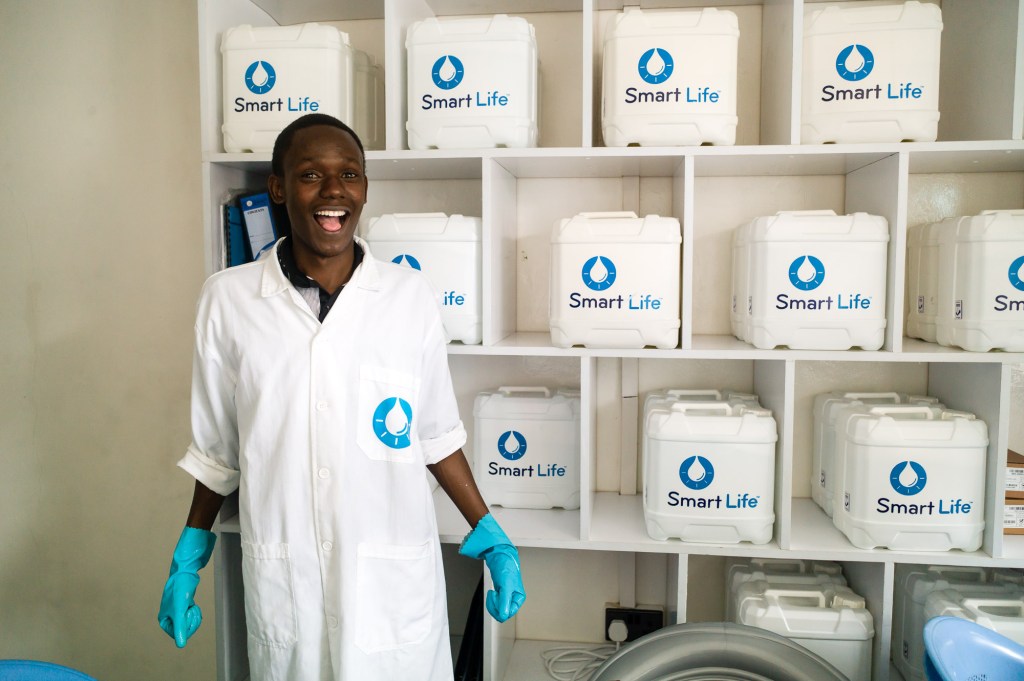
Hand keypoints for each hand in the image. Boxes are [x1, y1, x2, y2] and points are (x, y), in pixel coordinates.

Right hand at [158, 526, 216, 647]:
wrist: (187, 567)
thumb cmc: (181, 586)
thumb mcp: (181, 607)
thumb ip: (180, 626)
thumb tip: (181, 644)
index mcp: (163, 617)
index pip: (176, 633)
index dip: (185, 627)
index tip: (188, 615)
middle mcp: (168, 613)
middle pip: (183, 628)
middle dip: (191, 621)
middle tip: (193, 609)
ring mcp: (176, 608)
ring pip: (188, 621)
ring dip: (193, 616)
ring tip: (193, 606)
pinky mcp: (184, 602)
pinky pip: (190, 614)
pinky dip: (194, 610)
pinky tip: (193, 603)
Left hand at [459, 513, 525, 621]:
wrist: (499, 558)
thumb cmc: (505, 568)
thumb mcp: (505, 585)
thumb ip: (504, 601)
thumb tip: (504, 615)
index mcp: (519, 598)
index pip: (508, 613)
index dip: (499, 608)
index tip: (496, 596)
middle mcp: (514, 599)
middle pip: (503, 613)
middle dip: (495, 606)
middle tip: (493, 594)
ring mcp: (507, 597)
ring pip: (498, 610)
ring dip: (492, 603)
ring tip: (492, 593)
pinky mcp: (501, 594)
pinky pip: (495, 604)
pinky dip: (491, 601)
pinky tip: (492, 592)